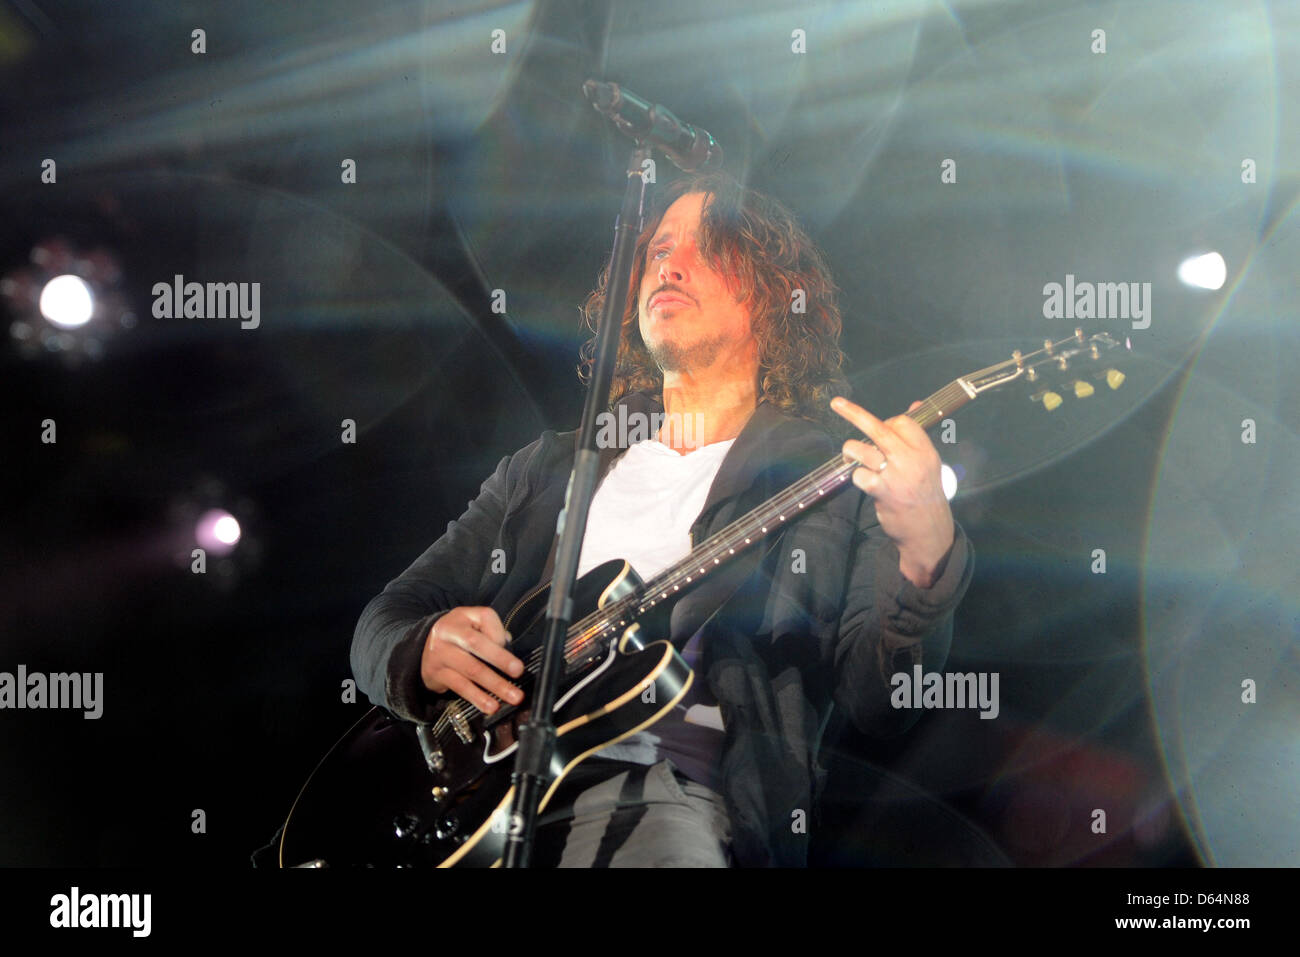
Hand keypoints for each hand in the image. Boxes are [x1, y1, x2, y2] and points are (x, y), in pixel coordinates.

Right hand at [421, 606, 525, 713]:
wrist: (422, 648)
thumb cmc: (457, 637)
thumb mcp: (471, 624)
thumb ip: (491, 633)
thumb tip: (509, 651)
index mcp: (462, 616)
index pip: (485, 617)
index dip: (500, 633)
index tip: (509, 644)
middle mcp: (448, 632)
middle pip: (476, 643)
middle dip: (500, 659)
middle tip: (518, 671)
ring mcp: (440, 653)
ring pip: (471, 669)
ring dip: (495, 684)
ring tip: (512, 696)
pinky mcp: (436, 674)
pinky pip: (461, 686)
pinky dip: (478, 698)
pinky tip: (491, 706)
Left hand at [830, 396, 954, 586]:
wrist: (928, 529)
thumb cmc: (924, 492)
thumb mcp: (928, 461)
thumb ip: (917, 434)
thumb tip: (914, 404)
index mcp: (924, 449)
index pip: (902, 421)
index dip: (888, 422)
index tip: (883, 432)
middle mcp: (911, 459)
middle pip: (878, 428)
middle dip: (853, 413)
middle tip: (835, 403)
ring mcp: (895, 475)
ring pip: (860, 449)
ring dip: (851, 452)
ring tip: (853, 458)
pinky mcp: (881, 491)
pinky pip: (858, 474)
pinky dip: (857, 477)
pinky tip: (866, 483)